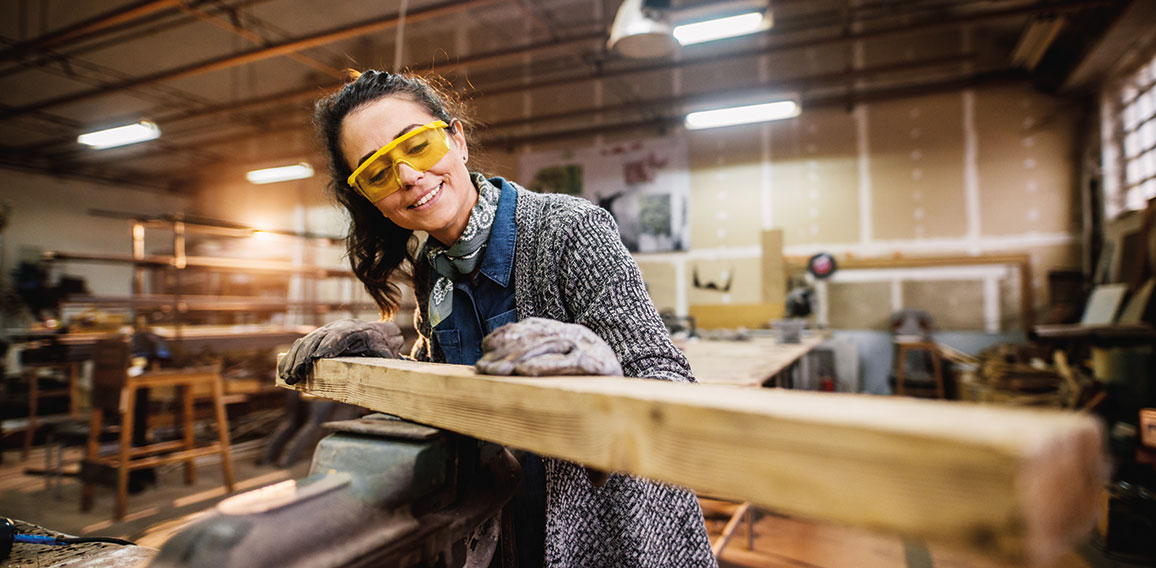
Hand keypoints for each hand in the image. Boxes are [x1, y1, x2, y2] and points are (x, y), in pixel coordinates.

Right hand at [278, 319, 402, 384]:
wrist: (377, 333)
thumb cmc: (382, 348)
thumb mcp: (387, 355)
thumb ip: (385, 364)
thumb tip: (387, 377)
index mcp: (357, 330)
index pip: (341, 336)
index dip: (329, 345)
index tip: (318, 357)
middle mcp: (338, 327)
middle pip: (318, 339)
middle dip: (306, 356)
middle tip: (298, 374)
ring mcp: (325, 331)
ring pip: (305, 342)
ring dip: (294, 360)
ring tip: (288, 378)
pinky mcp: (317, 337)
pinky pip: (300, 345)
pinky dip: (290, 358)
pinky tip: (283, 372)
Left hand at [475, 317, 622, 376]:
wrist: (634, 398)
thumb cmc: (595, 384)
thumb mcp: (565, 367)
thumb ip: (539, 358)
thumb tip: (497, 351)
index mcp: (569, 332)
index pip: (533, 327)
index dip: (507, 335)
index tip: (485, 347)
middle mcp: (579, 334)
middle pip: (536, 337)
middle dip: (506, 352)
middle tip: (483, 368)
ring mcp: (590, 347)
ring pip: (548, 346)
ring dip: (518, 359)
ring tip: (497, 372)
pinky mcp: (599, 365)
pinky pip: (569, 362)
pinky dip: (546, 366)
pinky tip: (525, 373)